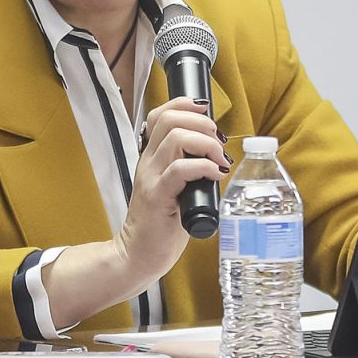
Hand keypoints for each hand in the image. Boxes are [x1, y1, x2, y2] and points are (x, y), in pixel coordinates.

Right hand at [116, 97, 227, 281]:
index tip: (206, 113)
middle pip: (168, 119)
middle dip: (201, 123)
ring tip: (218, 160)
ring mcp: (151, 178)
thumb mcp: (171, 188)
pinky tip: (216, 176)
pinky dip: (204, 167)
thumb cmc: (160, 224)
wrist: (138, 253)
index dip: (184, 105)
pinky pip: (180, 170)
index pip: (160, 114)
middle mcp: (148, 162)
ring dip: (205, 143)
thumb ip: (184, 169)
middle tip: (217, 143)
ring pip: (175, 138)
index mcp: (151, 157)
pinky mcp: (158, 197)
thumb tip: (217, 158)